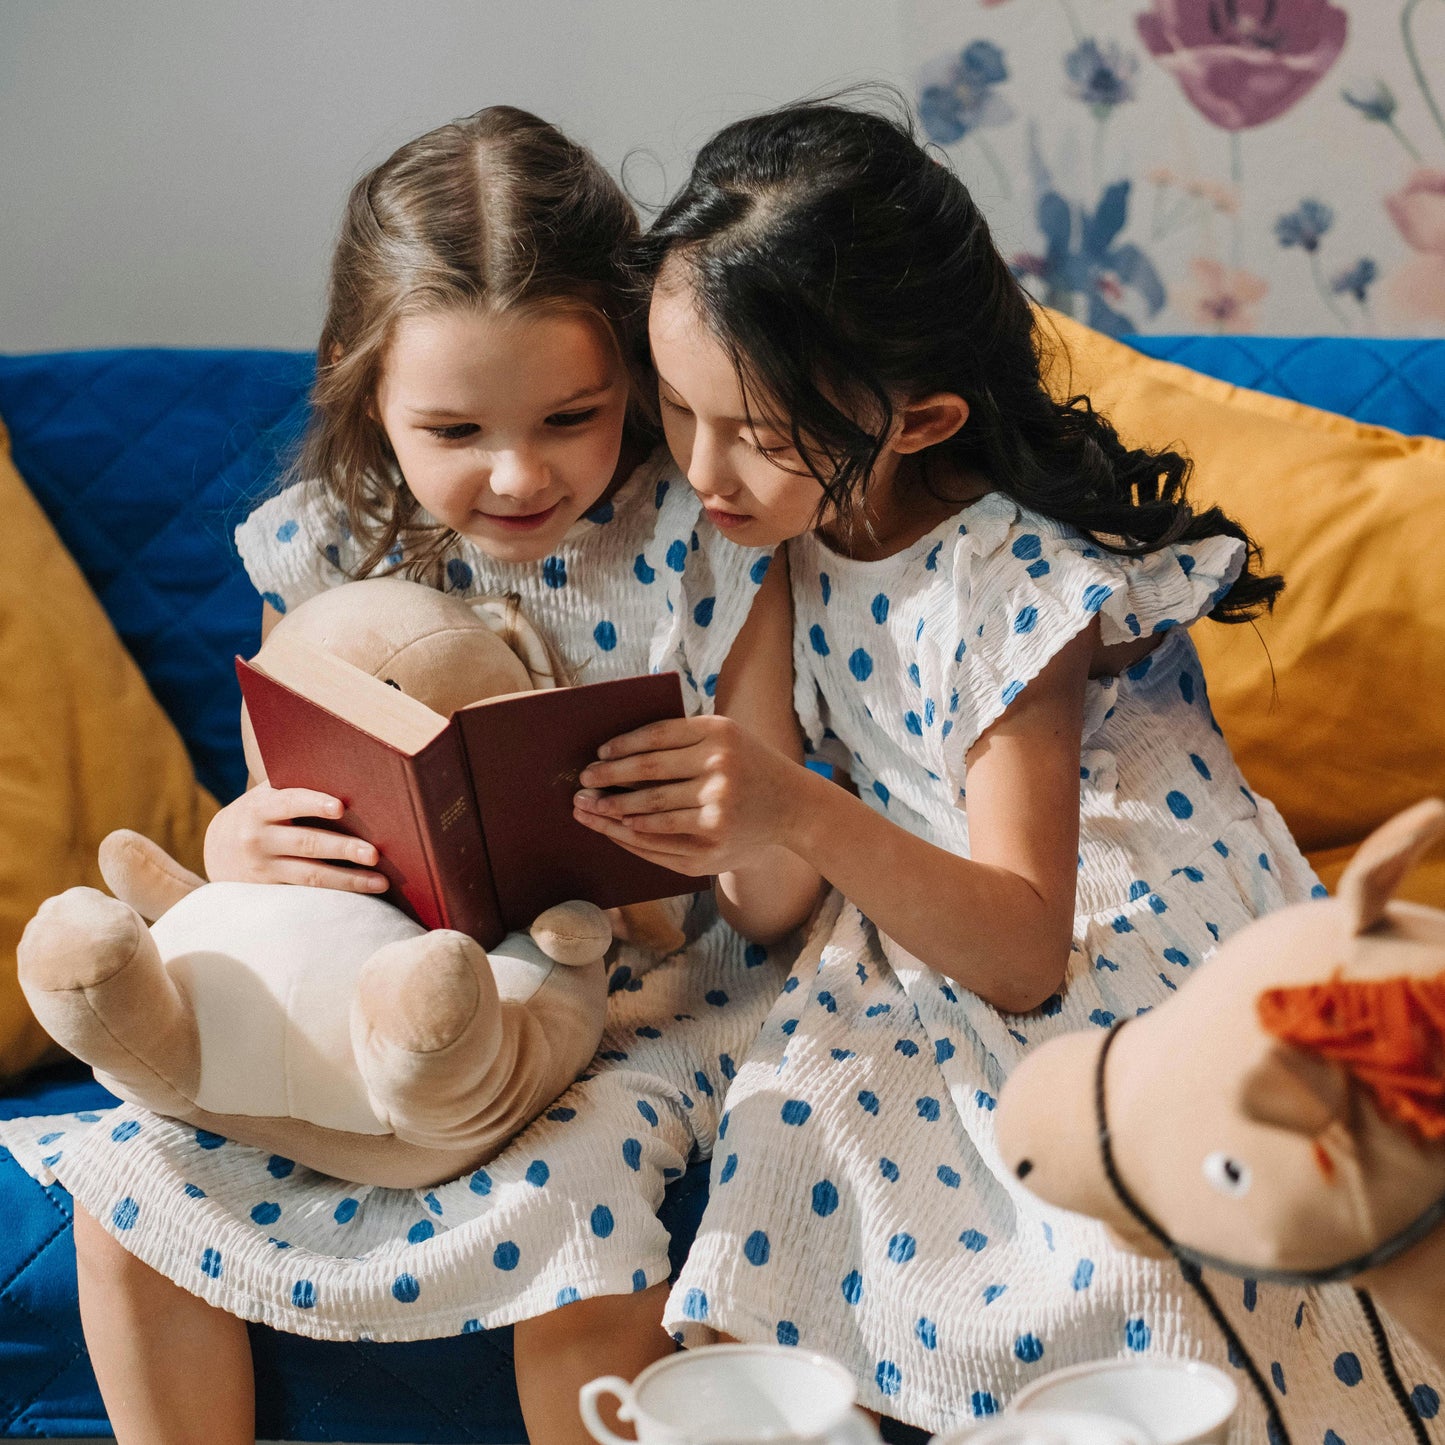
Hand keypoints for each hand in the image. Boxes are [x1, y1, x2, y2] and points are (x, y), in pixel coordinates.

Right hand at [203, 786, 387, 892]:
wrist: (218, 849)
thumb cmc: (261, 813)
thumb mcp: (267, 796)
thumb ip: (296, 788)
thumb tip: (350, 776)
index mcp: (261, 807)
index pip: (290, 802)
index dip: (315, 804)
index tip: (340, 807)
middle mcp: (258, 838)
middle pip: (307, 843)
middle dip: (343, 848)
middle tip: (374, 854)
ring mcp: (264, 867)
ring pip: (311, 875)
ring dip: (349, 880)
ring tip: (381, 882)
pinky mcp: (270, 890)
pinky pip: (307, 894)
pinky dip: (336, 894)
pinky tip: (362, 894)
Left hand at [573, 715, 801, 875]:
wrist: (793, 807)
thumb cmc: (748, 767)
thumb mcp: (726, 738)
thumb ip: (683, 737)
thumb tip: (615, 751)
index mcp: (718, 732)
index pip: (655, 737)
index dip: (622, 746)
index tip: (599, 753)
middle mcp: (719, 769)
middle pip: (647, 772)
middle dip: (608, 778)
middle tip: (583, 782)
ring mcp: (716, 810)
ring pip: (648, 810)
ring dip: (611, 810)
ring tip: (588, 808)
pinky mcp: (712, 844)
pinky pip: (660, 840)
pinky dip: (632, 834)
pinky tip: (617, 828)